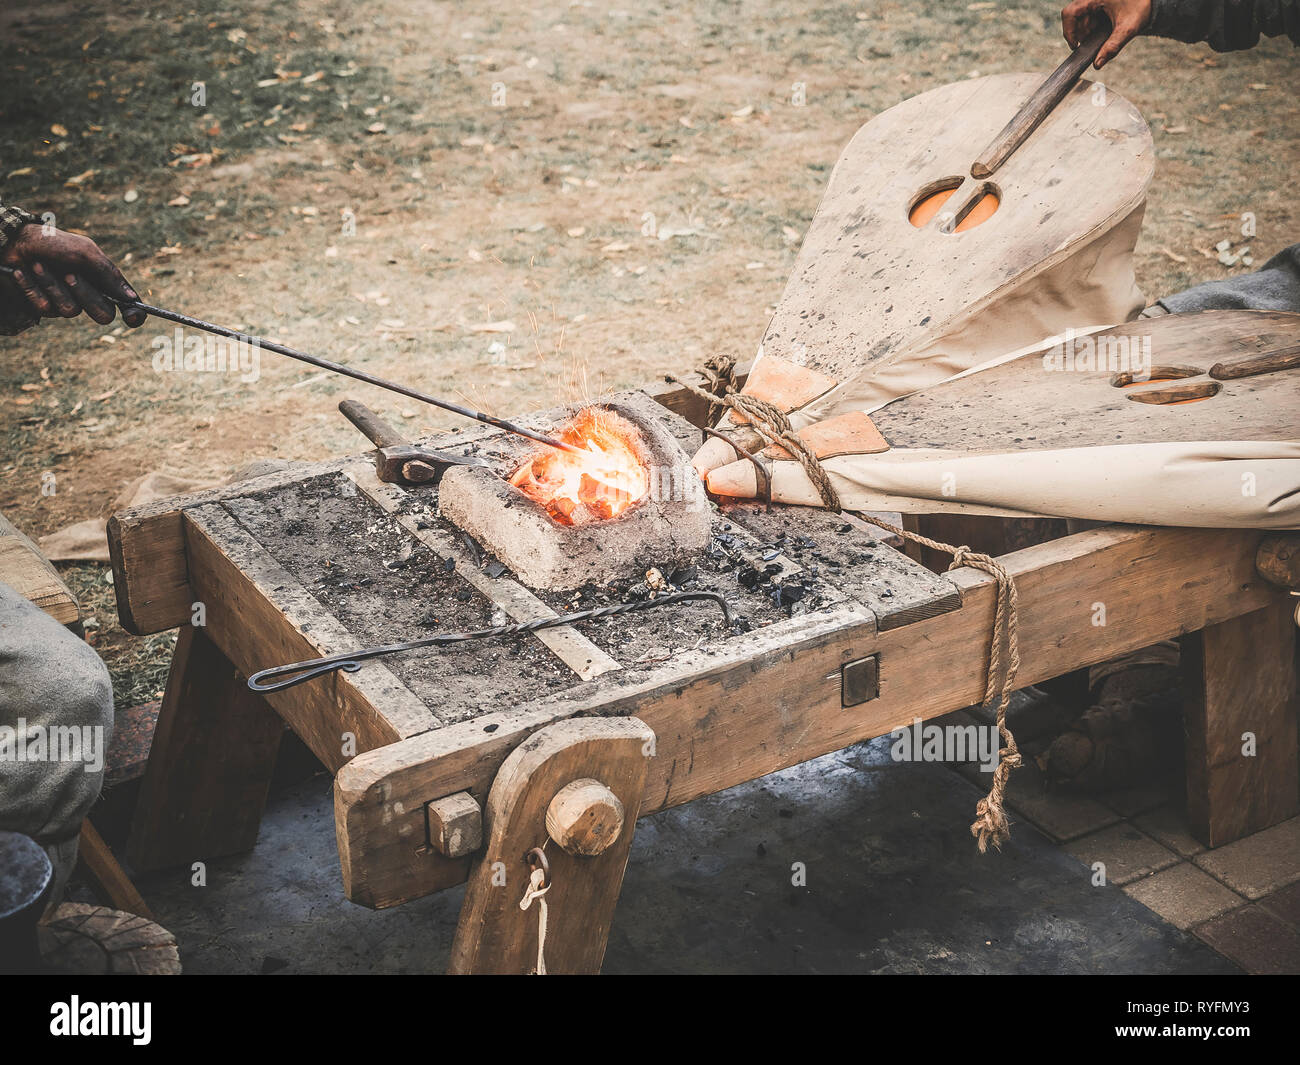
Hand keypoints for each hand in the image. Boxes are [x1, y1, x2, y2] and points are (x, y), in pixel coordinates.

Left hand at [0, 223, 146, 326]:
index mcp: (103, 280)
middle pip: (103, 314)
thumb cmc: (52, 243)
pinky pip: (46, 308)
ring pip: (71, 311)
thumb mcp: (84, 253)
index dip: (134, 313)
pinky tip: (24, 273)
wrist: (13, 242)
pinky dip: (34, 288)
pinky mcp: (45, 306)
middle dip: (85, 294)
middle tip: (68, 274)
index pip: (126, 304)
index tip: (132, 317)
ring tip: (38, 265)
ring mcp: (67, 301)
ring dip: (52, 286)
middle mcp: (89, 294)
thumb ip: (109, 274)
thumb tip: (131, 298)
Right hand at [1062, 0, 1151, 66]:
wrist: (1152, 1)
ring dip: (1086, 31)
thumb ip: (1112, 46)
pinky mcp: (1097, 3)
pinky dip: (1091, 26)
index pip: (1070, 13)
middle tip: (1093, 42)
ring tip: (1102, 35)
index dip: (1069, 31)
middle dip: (1081, 33)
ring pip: (1079, 18)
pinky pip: (1086, 16)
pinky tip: (1103, 30)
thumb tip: (1097, 64)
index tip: (1076, 45)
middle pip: (1074, 18)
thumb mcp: (1127, 28)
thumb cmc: (1142, 8)